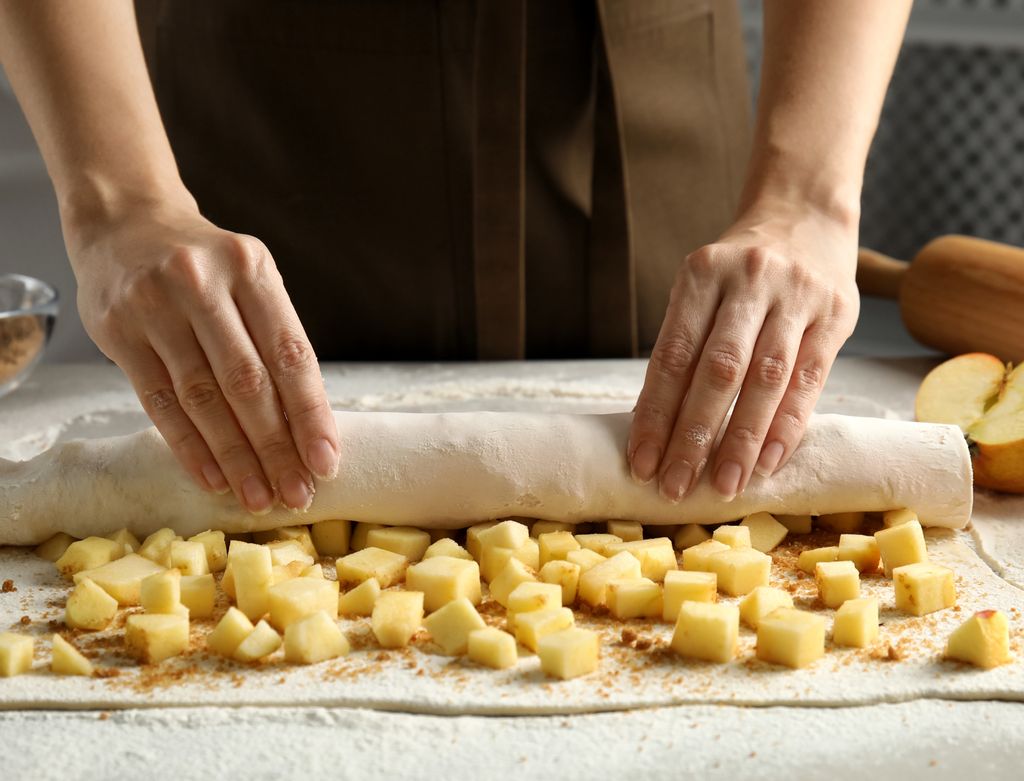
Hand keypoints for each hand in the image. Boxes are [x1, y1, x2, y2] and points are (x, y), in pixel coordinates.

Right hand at [67, 197, 338, 512]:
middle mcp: (202, 283)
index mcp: (251, 268)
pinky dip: (189, 447)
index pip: (290, 354)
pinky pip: (159, 403)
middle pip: (247, 383)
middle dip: (276, 447)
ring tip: (259, 496)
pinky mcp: (118, 332)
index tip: (326, 462)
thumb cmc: (207, 266)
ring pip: (203, 399)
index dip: (310, 414)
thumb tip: (308, 427)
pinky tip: (213, 478)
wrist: (126, 224)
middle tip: (297, 493)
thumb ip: (275, 340)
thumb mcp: (251, 279)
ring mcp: (154, 306)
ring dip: (235, 458)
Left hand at [628, 201, 859, 502]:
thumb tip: (659, 428)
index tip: (642, 461)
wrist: (805, 215)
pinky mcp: (836, 313)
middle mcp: (748, 279)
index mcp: (701, 273)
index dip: (655, 414)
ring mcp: (796, 294)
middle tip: (676, 486)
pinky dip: (786, 425)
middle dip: (694, 435)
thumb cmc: (739, 273)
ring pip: (765, 379)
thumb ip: (686, 345)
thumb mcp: (703, 289)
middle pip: (717, 370)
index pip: (672, 356)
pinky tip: (768, 461)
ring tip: (725, 485)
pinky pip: (810, 378)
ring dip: (742, 439)